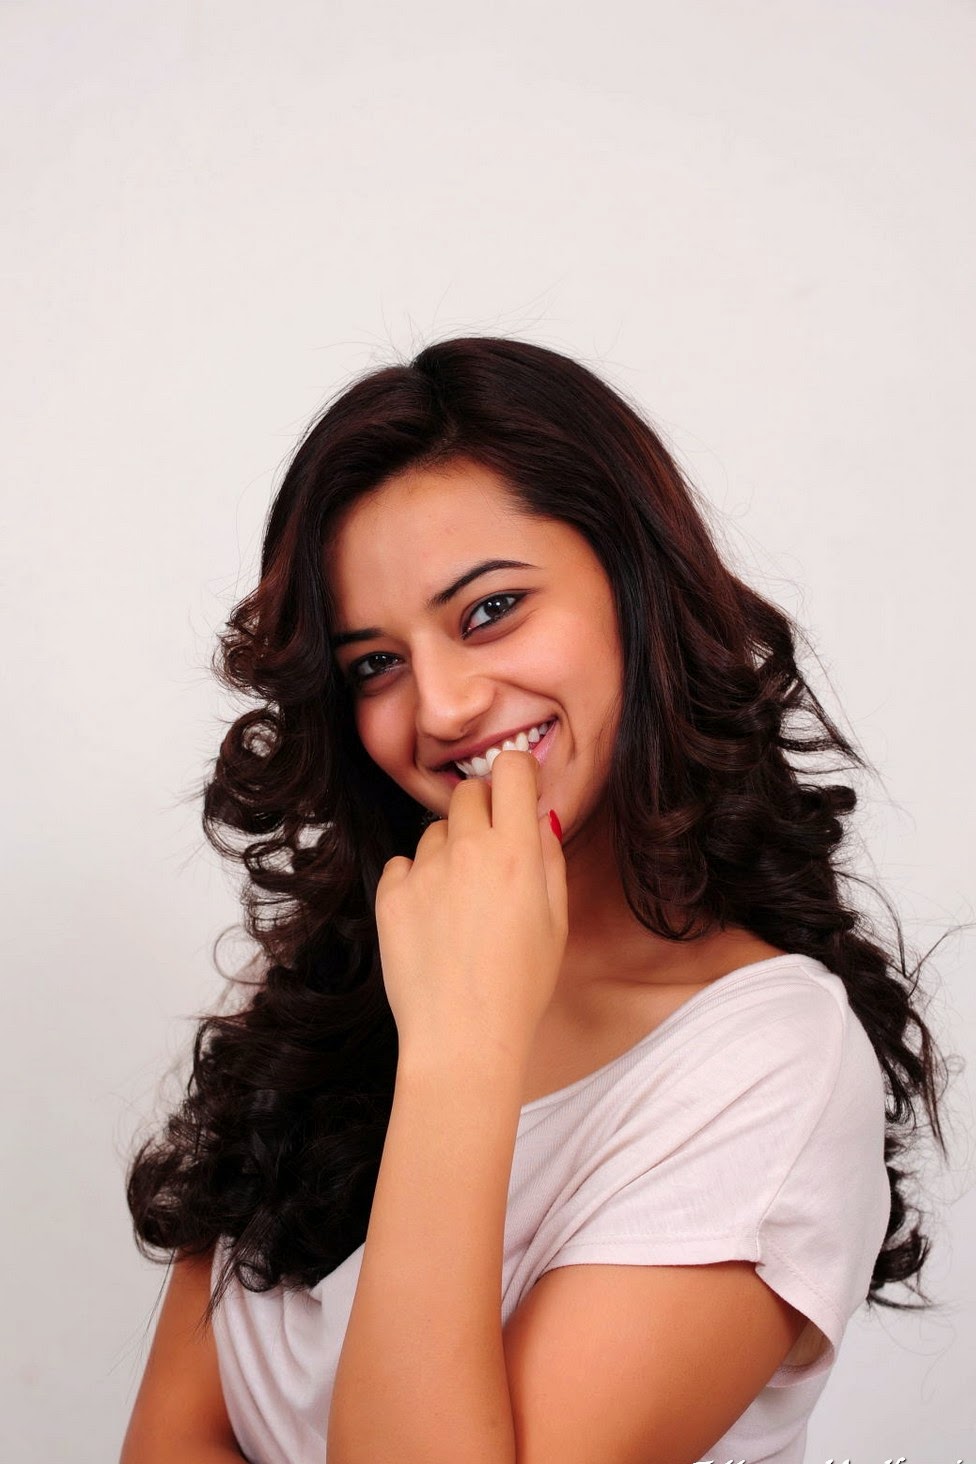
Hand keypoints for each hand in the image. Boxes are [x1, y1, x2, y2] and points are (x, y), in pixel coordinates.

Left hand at [374, 750, 567, 1067]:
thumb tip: (538, 818)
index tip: (518, 787)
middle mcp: (465, 850)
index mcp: (514, 852)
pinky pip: (403, 865)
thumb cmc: (519, 986)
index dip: (516, 773)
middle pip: (468, 792)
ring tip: (461, 900)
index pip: (510, 770)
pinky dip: (416, 880)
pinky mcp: (390, 895)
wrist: (463, 1038)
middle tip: (491, 848)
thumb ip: (548, 859)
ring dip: (448, 849)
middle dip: (482, 808)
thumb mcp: (555, 922)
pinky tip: (433, 917)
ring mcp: (423, 871)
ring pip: (433, 831)